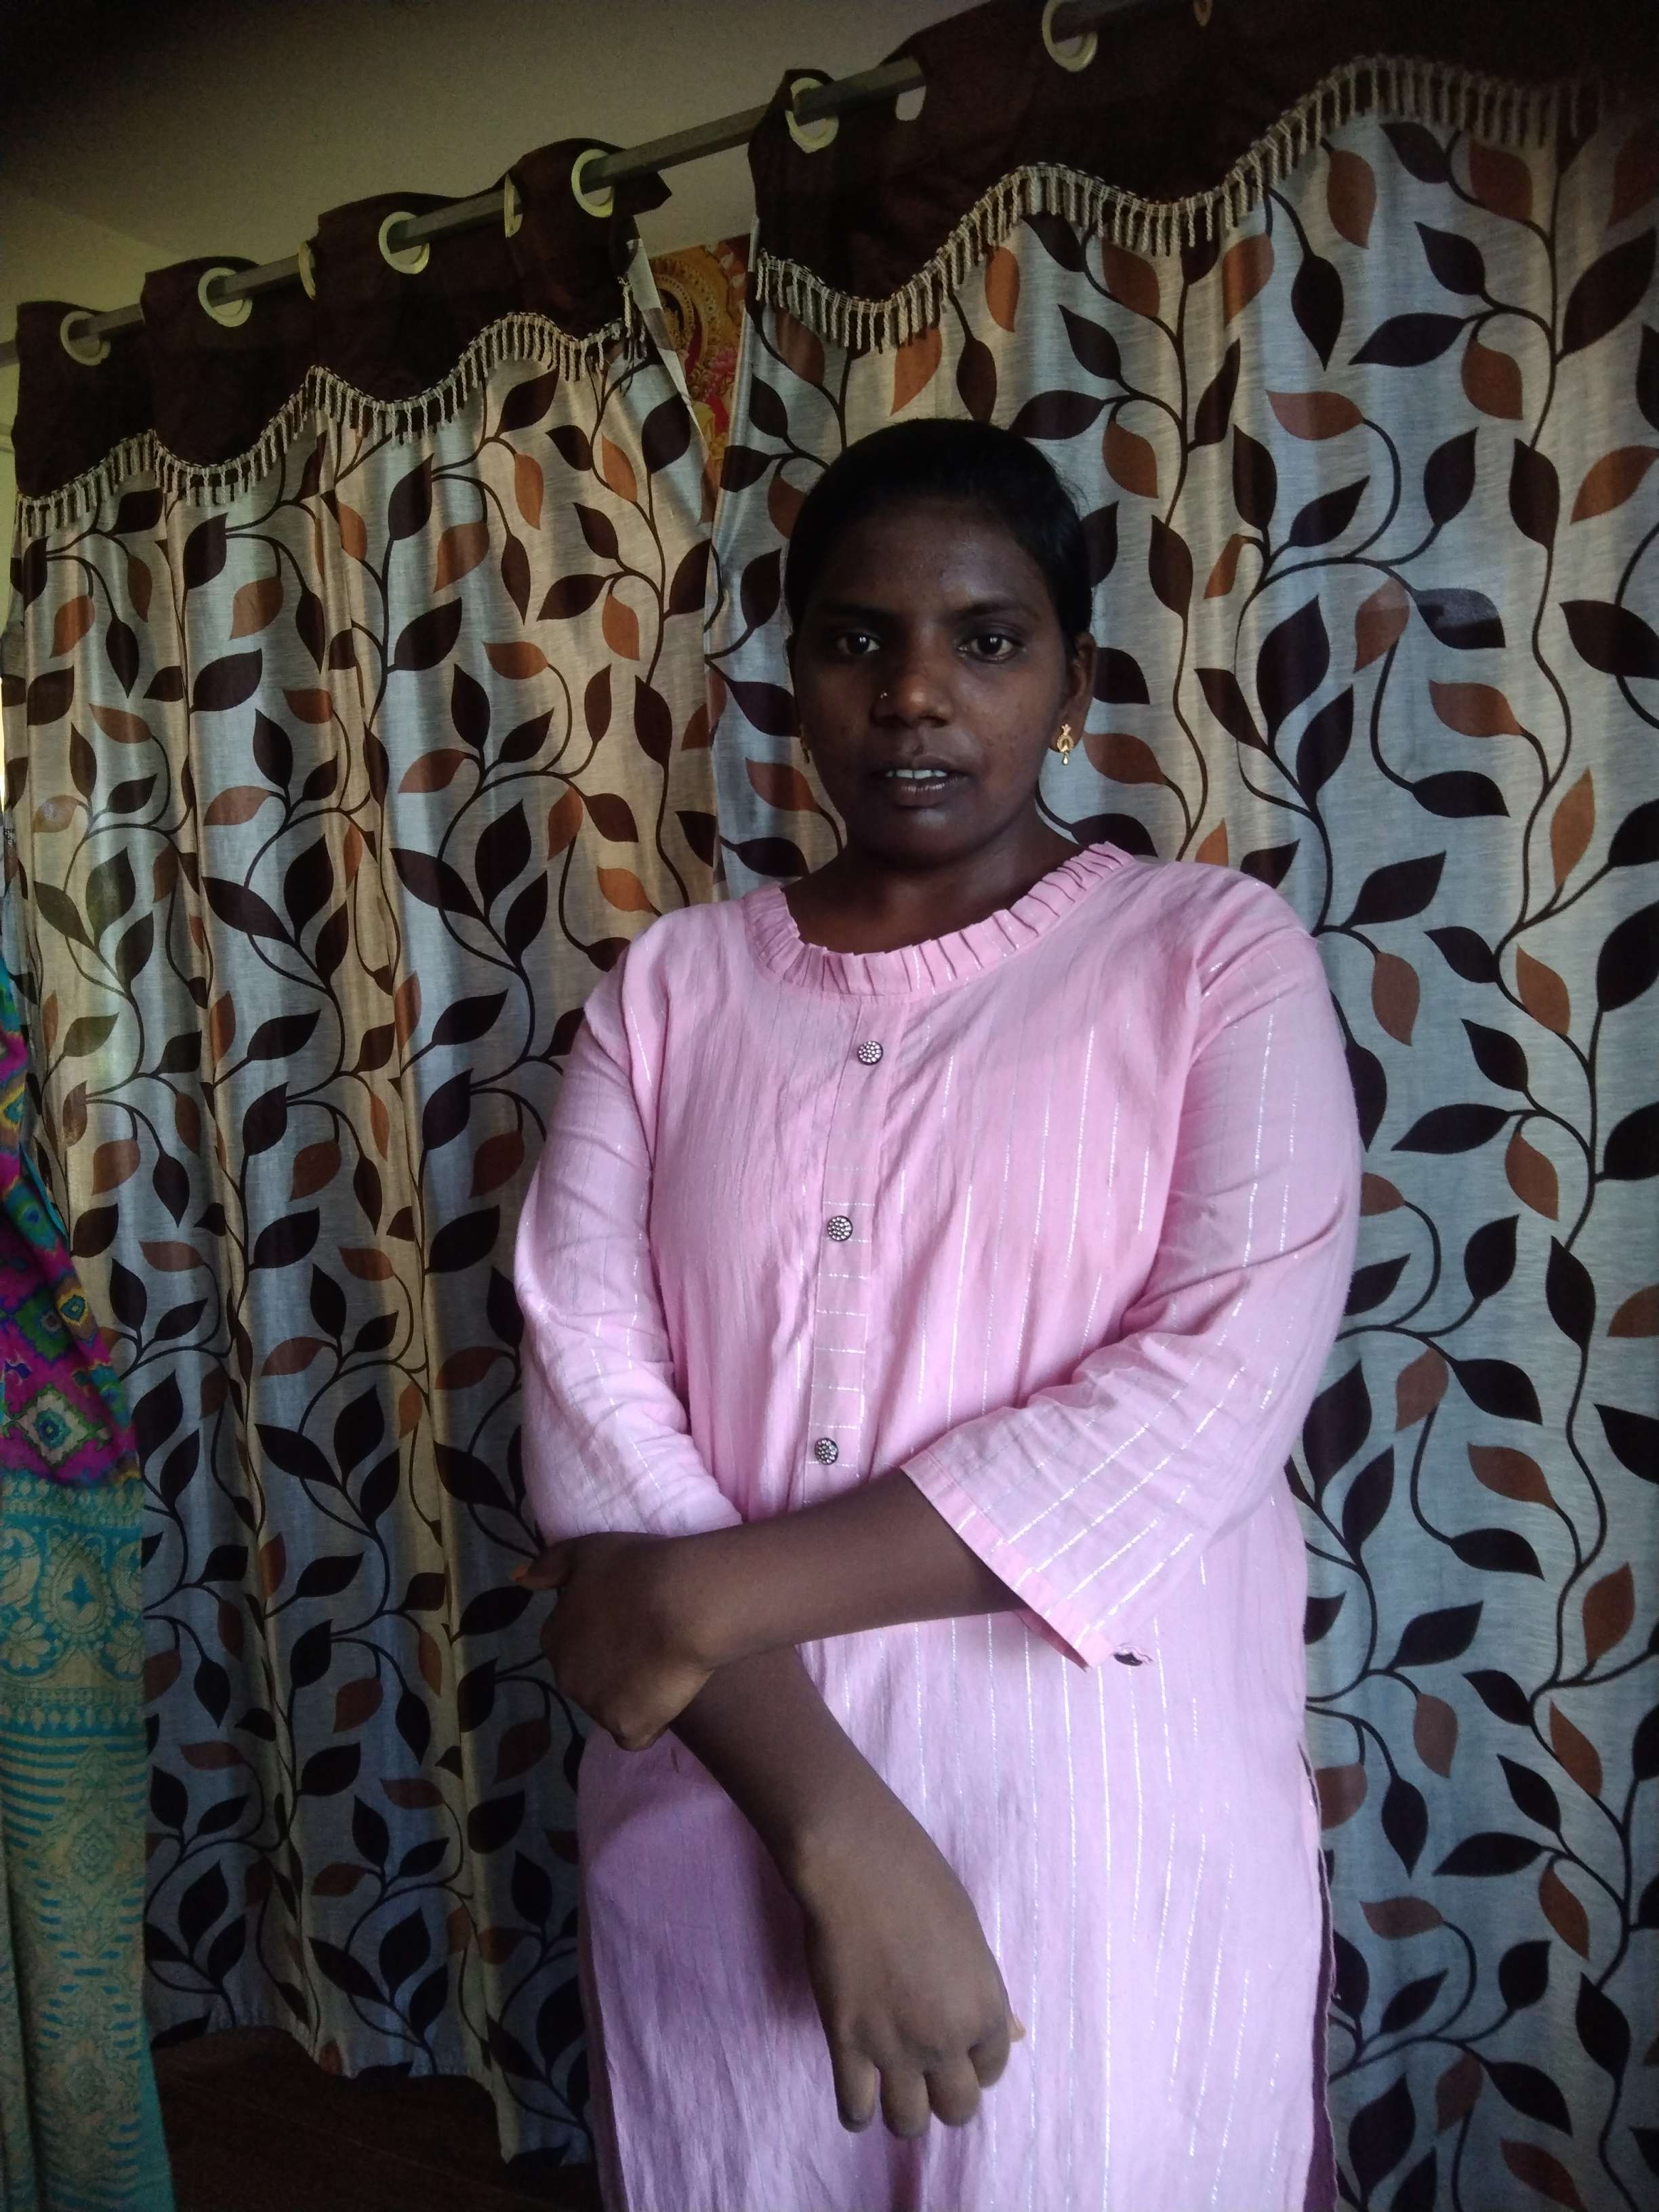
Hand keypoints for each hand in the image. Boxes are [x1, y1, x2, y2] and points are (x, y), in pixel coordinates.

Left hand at [514, 1533, 713, 1750]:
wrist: (683, 1605)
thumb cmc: (637, 1569)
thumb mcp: (587, 1550)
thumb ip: (549, 1565)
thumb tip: (518, 1580)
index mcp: (554, 1637)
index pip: (568, 1645)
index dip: (600, 1633)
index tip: (627, 1620)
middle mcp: (565, 1677)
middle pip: (586, 1679)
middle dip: (610, 1667)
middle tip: (646, 1643)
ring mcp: (595, 1706)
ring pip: (609, 1706)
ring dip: (630, 1693)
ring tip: (663, 1665)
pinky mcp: (628, 1728)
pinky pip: (634, 1732)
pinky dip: (648, 1720)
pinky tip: (667, 1695)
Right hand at [789, 1783, 1021, 2137]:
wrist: (857, 1862)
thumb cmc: (919, 1880)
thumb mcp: (970, 1933)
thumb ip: (985, 1991)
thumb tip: (1012, 2034)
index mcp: (984, 2008)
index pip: (992, 2069)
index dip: (975, 2061)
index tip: (957, 2049)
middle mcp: (945, 2039)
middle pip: (957, 2110)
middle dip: (945, 2098)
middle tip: (927, 2076)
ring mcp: (894, 2047)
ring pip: (908, 2123)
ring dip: (903, 2113)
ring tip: (891, 2091)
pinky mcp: (847, 2043)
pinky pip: (855, 2110)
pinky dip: (857, 2111)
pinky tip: (857, 2094)